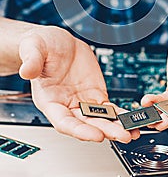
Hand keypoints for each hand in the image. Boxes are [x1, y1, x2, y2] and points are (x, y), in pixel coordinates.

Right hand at [19, 26, 138, 142]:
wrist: (57, 41)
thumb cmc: (42, 46)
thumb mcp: (33, 47)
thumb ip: (31, 60)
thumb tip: (26, 70)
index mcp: (49, 99)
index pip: (64, 122)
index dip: (79, 130)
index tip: (95, 134)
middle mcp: (66, 105)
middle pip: (86, 124)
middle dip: (105, 131)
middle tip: (122, 135)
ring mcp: (82, 101)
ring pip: (100, 119)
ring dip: (116, 127)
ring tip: (132, 132)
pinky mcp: (95, 94)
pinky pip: (109, 108)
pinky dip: (120, 115)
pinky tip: (132, 120)